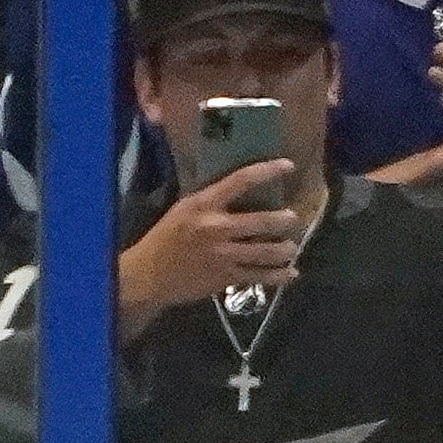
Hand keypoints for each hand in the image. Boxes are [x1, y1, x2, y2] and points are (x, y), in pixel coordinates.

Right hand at [118, 160, 302, 322]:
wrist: (148, 275)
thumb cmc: (165, 238)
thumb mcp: (184, 209)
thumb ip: (211, 201)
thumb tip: (241, 188)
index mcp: (204, 204)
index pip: (241, 180)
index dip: (268, 171)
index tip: (289, 165)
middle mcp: (216, 227)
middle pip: (262, 221)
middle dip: (285, 220)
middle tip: (294, 219)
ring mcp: (223, 254)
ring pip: (266, 251)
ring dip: (285, 249)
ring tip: (291, 247)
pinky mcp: (225, 277)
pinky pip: (260, 276)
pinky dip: (279, 275)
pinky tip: (291, 272)